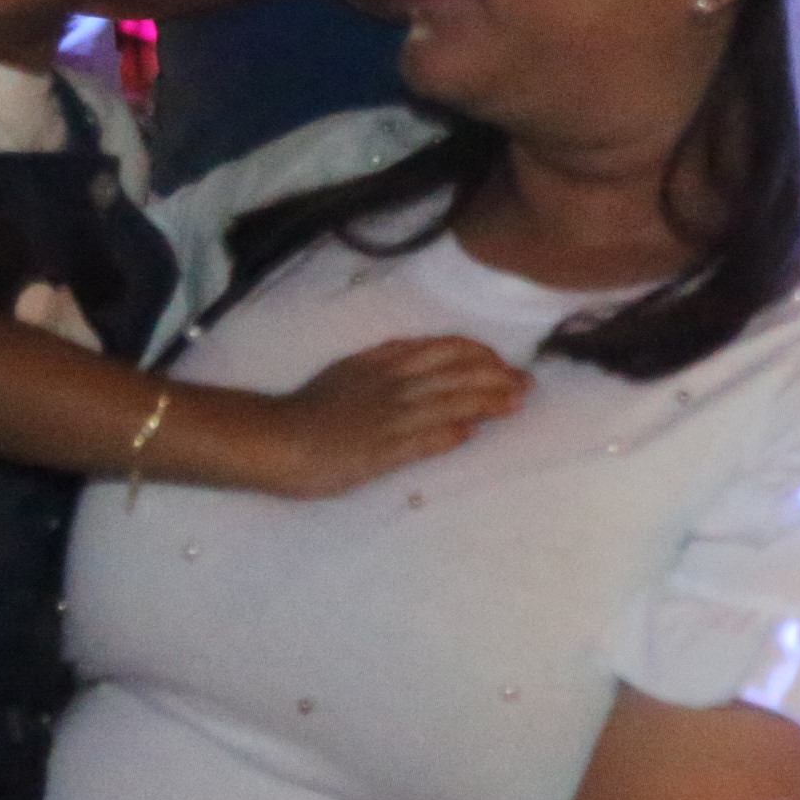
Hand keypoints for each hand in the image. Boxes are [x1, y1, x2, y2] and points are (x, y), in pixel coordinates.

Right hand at [264, 336, 533, 496]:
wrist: (273, 438)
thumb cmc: (308, 408)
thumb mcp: (350, 372)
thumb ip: (385, 365)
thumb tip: (423, 359)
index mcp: (382, 362)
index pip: (441, 349)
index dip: (477, 354)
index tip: (501, 361)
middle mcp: (390, 384)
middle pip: (454, 373)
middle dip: (495, 377)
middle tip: (526, 383)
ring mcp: (387, 417)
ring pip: (447, 403)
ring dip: (486, 403)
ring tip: (515, 404)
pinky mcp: (379, 451)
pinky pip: (420, 440)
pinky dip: (447, 435)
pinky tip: (471, 435)